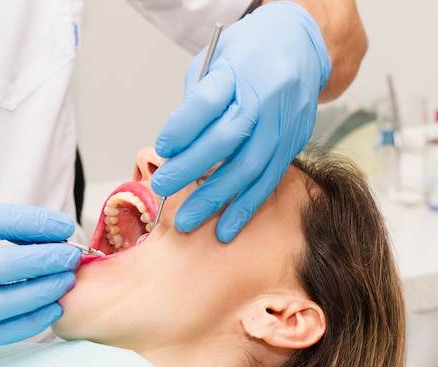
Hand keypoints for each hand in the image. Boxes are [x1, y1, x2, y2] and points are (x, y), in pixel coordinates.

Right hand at [0, 199, 80, 344]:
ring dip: (44, 293)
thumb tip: (43, 233)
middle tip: (71, 255)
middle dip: (48, 260)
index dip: (39, 224)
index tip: (63, 226)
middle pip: (9, 267)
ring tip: (65, 281)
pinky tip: (49, 309)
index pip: (2, 224)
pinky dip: (28, 323)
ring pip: (6, 305)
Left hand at [151, 2, 330, 241]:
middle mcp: (267, 96)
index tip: (162, 150)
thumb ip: (195, 100)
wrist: (300, 44)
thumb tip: (176, 147)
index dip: (182, 130)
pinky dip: (246, 207)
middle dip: (190, 169)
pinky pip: (269, 180)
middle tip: (162, 188)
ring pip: (249, 167)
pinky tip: (226, 228)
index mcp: (241, 68)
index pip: (207, 103)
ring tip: (188, 220)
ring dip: (216, 199)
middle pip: (227, 139)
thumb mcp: (213, 59)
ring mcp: (284, 122)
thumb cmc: (247, 53)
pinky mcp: (295, 142)